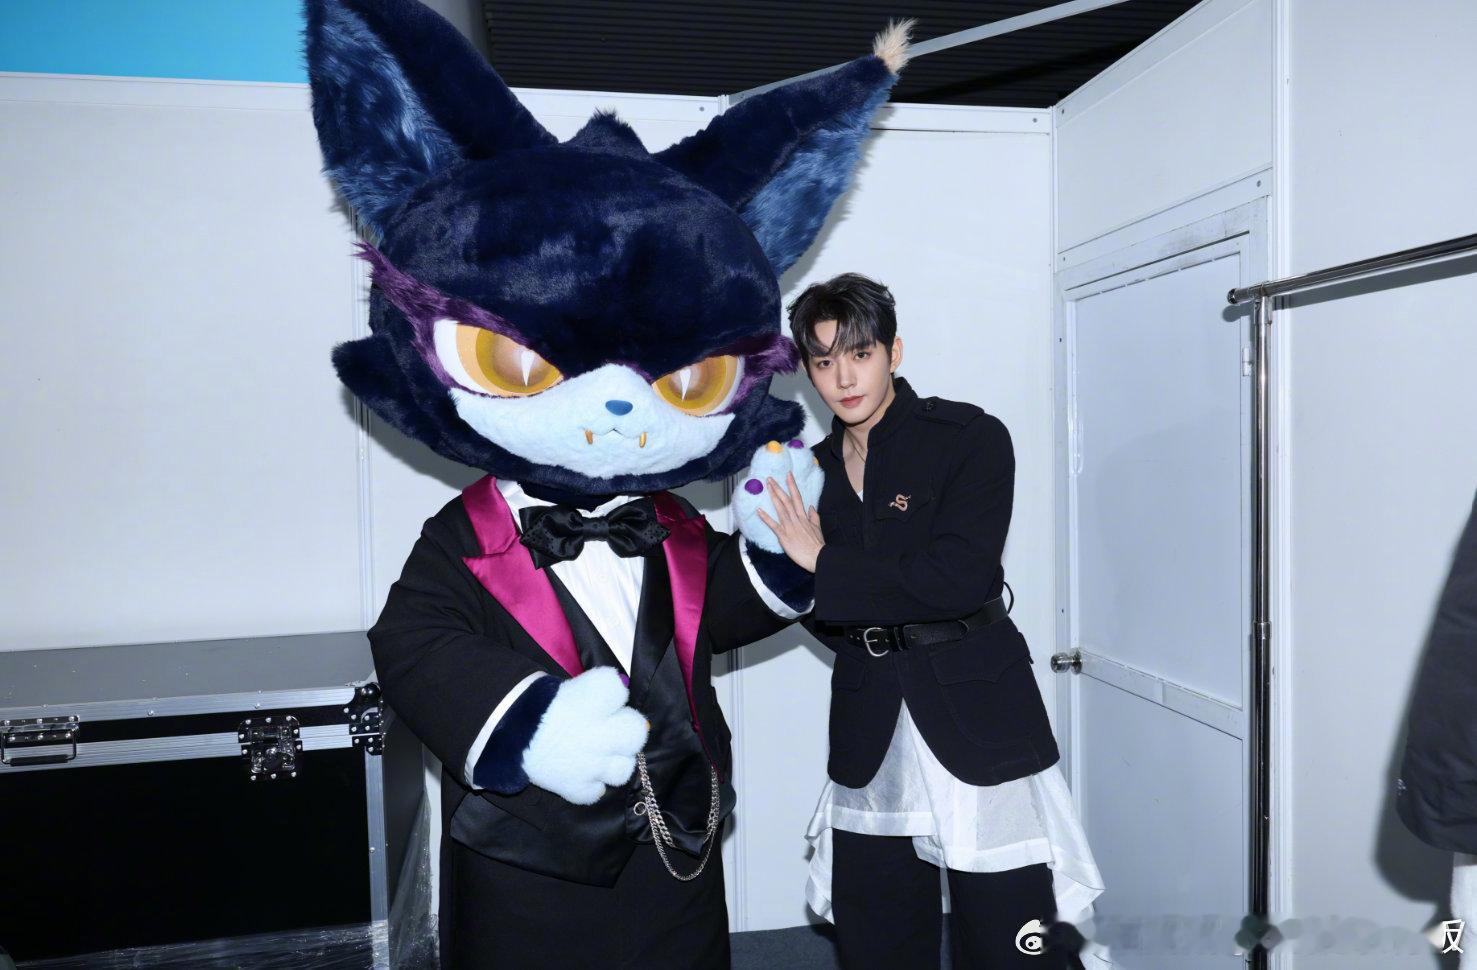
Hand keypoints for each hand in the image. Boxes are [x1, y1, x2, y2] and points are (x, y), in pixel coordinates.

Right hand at [522, 667, 647, 804]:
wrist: (502, 736)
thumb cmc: (532, 707)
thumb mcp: (563, 689)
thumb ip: (592, 693)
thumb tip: (616, 694)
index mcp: (590, 700)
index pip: (618, 687)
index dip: (612, 692)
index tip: (602, 696)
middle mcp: (596, 733)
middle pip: (636, 731)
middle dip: (627, 728)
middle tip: (611, 728)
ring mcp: (589, 764)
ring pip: (624, 768)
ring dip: (613, 761)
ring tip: (598, 754)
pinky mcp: (575, 788)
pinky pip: (597, 791)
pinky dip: (590, 784)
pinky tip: (581, 773)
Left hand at [755, 471, 824, 572]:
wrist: (817, 557)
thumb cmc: (817, 545)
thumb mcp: (817, 528)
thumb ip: (814, 517)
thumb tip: (811, 507)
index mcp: (804, 517)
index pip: (797, 498)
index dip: (792, 485)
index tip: (788, 475)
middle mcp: (796, 519)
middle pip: (786, 500)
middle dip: (778, 488)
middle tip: (770, 479)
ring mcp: (789, 527)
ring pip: (780, 509)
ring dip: (773, 497)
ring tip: (766, 488)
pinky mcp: (784, 536)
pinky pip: (773, 525)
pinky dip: (766, 518)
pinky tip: (759, 511)